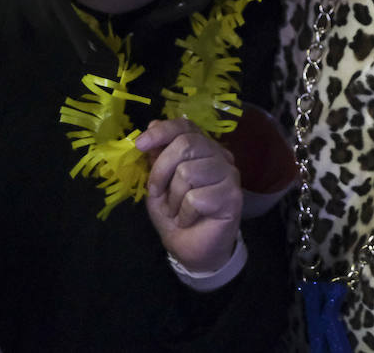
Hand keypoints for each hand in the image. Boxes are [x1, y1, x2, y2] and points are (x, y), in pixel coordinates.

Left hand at [137, 118, 242, 272]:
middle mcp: (220, 155)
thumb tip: (152, 124)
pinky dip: (184, 213)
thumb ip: (157, 156)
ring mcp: (229, 175)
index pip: (185, 126)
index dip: (162, 132)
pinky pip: (196, 198)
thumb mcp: (158, 183)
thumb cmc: (175, 213)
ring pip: (188, 173)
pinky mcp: (233, 197)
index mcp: (202, 147)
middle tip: (158, 193)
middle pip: (186, 144)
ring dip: (173, 198)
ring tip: (176, 210)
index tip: (140, 145)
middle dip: (161, 171)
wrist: (191, 250)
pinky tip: (188, 220)